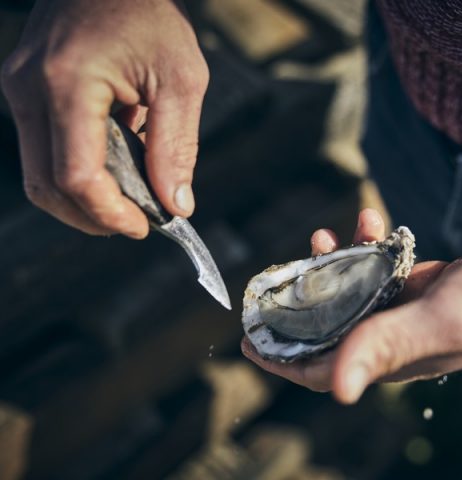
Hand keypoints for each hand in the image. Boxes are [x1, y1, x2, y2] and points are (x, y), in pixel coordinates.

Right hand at [1, 0, 208, 237]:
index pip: (76, 176)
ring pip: (38, 173)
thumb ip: (176, 147)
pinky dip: (75, 171)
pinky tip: (114, 166)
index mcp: (67, 84)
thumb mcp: (181, 79)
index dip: (110, 214)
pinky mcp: (23, 89)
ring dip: (82, 199)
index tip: (145, 227)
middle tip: (137, 220)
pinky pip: (42, 149)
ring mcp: (18, 88)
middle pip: (47, 186)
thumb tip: (176, 205)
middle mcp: (28, 88)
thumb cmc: (150, 13)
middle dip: (93, 216)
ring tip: (129, 199)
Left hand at [242, 208, 461, 403]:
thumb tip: (336, 391)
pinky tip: (370, 217)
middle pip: (326, 327)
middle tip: (278, 273)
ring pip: (350, 290)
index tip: (247, 340)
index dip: (280, 359)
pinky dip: (367, 243)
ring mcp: (404, 309)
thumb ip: (385, 347)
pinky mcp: (418, 283)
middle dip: (297, 301)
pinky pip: (378, 265)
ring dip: (331, 263)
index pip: (320, 369)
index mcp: (390, 357)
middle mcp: (391, 337)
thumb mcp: (438, 322)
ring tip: (326, 234)